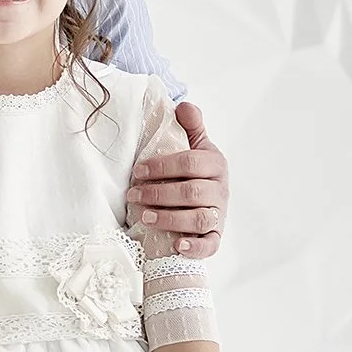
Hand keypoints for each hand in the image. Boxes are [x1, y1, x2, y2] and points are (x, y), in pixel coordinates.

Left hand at [125, 102, 227, 256]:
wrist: (205, 199)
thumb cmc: (192, 171)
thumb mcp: (194, 145)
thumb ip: (191, 126)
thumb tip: (184, 105)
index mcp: (214, 164)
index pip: (191, 162)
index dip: (162, 166)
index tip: (137, 171)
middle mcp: (219, 190)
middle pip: (192, 193)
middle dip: (159, 194)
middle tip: (132, 196)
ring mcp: (218, 215)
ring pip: (199, 219)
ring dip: (170, 219)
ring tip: (145, 218)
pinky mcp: (215, 236)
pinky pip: (210, 245)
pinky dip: (195, 247)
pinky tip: (177, 245)